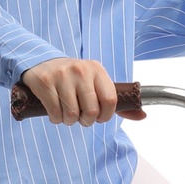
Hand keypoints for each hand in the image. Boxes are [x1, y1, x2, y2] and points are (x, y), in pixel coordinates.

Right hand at [19, 57, 137, 123]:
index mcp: (97, 69)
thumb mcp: (95, 83)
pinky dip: (56, 119)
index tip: (99, 118)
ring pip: (71, 114)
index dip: (105, 116)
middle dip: (86, 121)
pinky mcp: (44, 82)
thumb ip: (116, 101)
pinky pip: (54, 113)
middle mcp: (81, 70)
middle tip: (81, 118)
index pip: (110, 100)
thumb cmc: (74, 78)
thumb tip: (142, 116)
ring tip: (67, 115)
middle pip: (91, 110)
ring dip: (69, 121)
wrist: (42, 62)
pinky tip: (55, 112)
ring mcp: (61, 75)